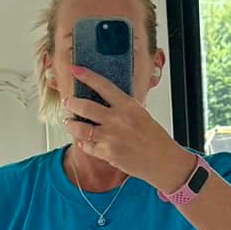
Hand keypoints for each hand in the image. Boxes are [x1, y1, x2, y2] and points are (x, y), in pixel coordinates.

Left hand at [69, 67, 193, 193]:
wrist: (162, 160)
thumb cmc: (154, 137)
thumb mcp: (140, 113)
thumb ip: (121, 106)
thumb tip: (103, 100)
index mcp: (127, 105)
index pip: (103, 85)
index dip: (86, 76)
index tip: (76, 69)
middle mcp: (117, 120)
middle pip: (85, 106)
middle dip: (71, 102)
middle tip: (68, 101)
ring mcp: (110, 137)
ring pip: (80, 128)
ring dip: (70, 124)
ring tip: (68, 121)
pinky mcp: (107, 153)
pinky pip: (87, 146)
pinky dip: (82, 142)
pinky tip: (82, 140)